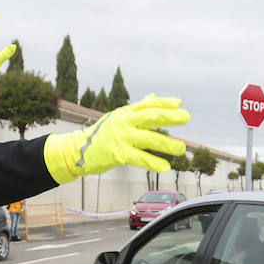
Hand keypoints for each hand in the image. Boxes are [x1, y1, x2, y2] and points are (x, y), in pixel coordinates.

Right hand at [43, 95, 189, 182]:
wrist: (78, 150)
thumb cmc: (102, 134)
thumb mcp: (119, 117)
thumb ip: (138, 108)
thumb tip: (155, 96)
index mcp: (125, 113)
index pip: (147, 104)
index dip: (163, 103)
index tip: (178, 104)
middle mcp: (124, 122)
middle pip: (150, 116)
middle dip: (169, 117)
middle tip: (186, 117)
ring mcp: (121, 137)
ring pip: (149, 139)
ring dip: (167, 144)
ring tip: (181, 149)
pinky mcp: (118, 154)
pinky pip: (140, 159)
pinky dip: (154, 163)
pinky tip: (166, 167)